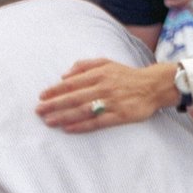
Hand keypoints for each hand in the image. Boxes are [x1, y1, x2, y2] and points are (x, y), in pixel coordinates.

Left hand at [36, 59, 179, 132]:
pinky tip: (68, 129)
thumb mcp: (107, 63)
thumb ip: (85, 66)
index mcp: (99, 74)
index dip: (55, 90)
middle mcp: (104, 87)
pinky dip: (81, 126)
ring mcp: (111, 102)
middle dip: (54, 104)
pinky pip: (97, 122)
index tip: (41, 96)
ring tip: (48, 121)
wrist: (153, 85)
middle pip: (74, 97)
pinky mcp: (119, 116)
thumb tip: (64, 74)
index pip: (72, 83)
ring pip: (82, 110)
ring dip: (64, 116)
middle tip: (39, 111)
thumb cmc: (126, 75)